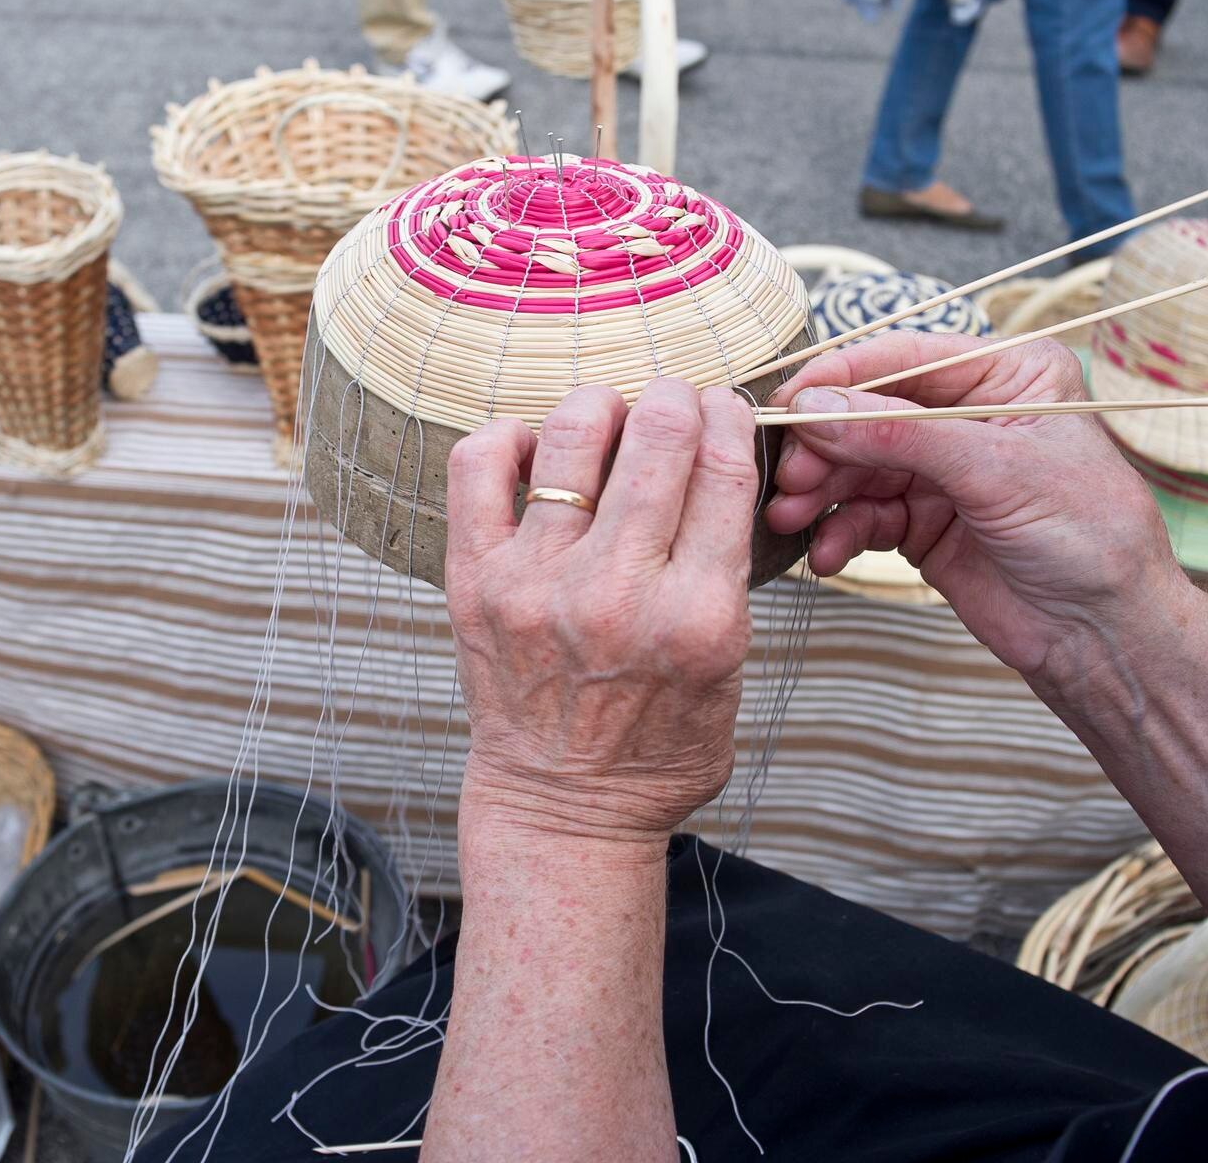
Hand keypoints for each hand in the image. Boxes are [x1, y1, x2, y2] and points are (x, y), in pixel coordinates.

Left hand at [444, 380, 758, 846]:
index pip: (724, 468)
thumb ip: (729, 573)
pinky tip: (532, 448)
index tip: (723, 409)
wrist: (562, 809)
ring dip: (600, 406)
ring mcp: (538, 584)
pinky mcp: (475, 583)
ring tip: (606, 418)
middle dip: (674, 398)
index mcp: (698, 616)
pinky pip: (478, 468)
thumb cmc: (657, 745)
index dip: (729, 417)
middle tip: (671, 400)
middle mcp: (618, 593)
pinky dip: (508, 436)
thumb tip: (719, 460)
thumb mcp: (731, 669)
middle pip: (657, 436)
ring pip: (570, 435)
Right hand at [764, 332, 1187, 680]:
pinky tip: (828, 553)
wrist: (1104, 634)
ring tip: (793, 517)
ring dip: (822, 492)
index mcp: (1006, 374)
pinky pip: (864, 514)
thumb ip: (901, 435)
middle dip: (825, 446)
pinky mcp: (922, 521)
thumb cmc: (1089, 537)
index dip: (843, 378)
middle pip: (869, 413)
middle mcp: (968, 414)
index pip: (906, 358)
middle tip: (790, 476)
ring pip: (857, 465)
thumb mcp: (997, 470)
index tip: (792, 401)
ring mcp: (943, 469)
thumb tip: (818, 407)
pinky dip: (841, 532)